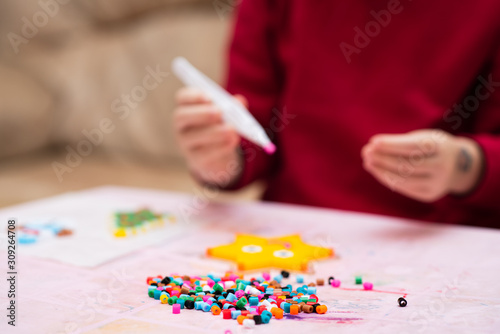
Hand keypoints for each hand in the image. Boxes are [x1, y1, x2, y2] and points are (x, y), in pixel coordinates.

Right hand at [173, 87, 243, 186]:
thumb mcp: (227, 116)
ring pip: (192, 137)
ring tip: (231, 129)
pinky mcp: (195, 160)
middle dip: (200, 113)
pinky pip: (204, 155)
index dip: (193, 96)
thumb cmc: (220, 127)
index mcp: (187, 108)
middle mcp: (181, 125)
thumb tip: (240, 101)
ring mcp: (185, 144)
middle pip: (181, 116)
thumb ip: (232, 107)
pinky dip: (220, 148)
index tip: (208, 97)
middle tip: (219, 112)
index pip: (182, 98)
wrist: (220, 154)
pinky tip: (232, 142)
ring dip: (214, 132)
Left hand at [361, 129, 482, 201]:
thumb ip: (399, 143)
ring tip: (368, 162)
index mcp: (441, 147)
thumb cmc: (432, 147)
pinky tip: (377, 171)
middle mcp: (442, 166)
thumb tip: (371, 148)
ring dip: (382, 170)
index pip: (413, 146)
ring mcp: (437, 183)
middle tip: (366, 152)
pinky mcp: (429, 194)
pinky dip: (388, 179)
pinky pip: (405, 188)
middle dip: (384, 158)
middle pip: (407, 164)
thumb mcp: (423, 138)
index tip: (374, 141)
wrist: (458, 165)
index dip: (392, 144)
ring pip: (404, 179)